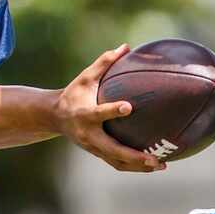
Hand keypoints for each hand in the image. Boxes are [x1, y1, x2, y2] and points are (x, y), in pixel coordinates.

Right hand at [54, 44, 164, 172]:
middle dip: (134, 156)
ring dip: (138, 166)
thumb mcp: (85, 77)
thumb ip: (104, 63)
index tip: (129, 107)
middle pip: (112, 150)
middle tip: (155, 157)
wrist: (53, 117)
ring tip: (161, 165)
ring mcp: (92, 147)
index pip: (99, 114)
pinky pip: (117, 163)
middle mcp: (88, 135)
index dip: (112, 111)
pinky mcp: (97, 153)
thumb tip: (125, 46)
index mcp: (84, 114)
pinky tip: (153, 165)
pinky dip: (134, 166)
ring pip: (117, 161)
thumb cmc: (73, 93)